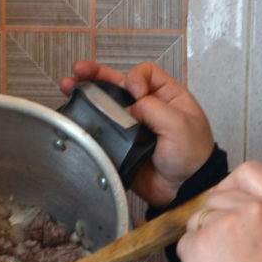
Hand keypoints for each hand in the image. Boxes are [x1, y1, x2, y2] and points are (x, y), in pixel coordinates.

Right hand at [60, 60, 214, 206]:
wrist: (185, 191)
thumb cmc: (193, 156)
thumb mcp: (179, 124)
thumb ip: (152, 107)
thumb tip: (127, 107)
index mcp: (168, 97)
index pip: (146, 73)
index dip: (135, 79)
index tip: (136, 94)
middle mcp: (149, 108)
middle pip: (120, 84)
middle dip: (98, 75)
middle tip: (80, 70)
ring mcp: (133, 127)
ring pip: (107, 105)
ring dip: (87, 94)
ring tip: (67, 86)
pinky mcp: (121, 145)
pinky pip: (103, 130)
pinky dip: (87, 121)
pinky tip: (73, 113)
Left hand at [176, 161, 261, 261]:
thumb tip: (237, 202)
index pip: (250, 171)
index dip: (236, 184)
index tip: (233, 200)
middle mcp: (251, 208)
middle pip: (216, 195)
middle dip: (216, 217)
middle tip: (230, 248)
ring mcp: (222, 223)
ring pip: (197, 218)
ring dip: (202, 238)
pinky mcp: (198, 242)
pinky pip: (186, 241)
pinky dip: (192, 257)